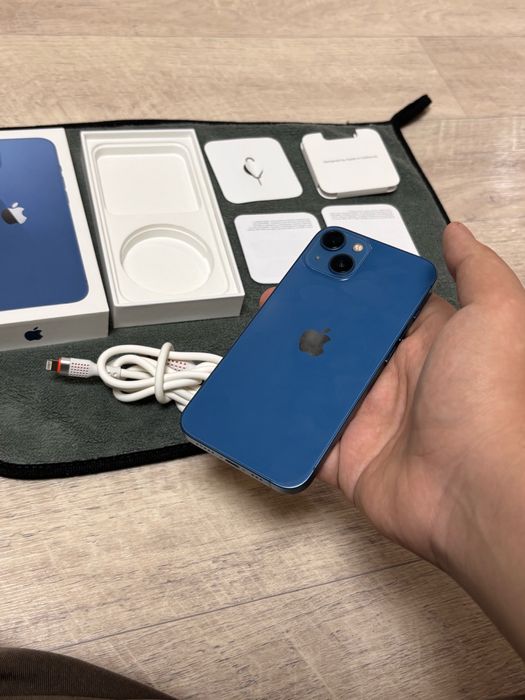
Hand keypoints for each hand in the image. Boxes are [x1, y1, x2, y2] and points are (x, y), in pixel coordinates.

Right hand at [260, 223, 524, 567]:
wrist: (474, 495)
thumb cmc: (493, 408)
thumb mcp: (497, 318)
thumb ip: (476, 271)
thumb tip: (460, 237)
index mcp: (429, 343)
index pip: (382, 302)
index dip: (354, 282)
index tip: (329, 263)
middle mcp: (398, 377)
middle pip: (342, 337)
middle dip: (312, 317)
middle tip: (286, 298)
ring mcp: (371, 416)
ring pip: (317, 381)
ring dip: (292, 362)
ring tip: (267, 338)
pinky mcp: (347, 453)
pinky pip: (305, 431)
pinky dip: (284, 419)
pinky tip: (269, 397)